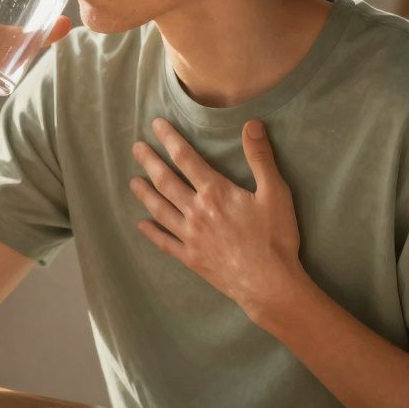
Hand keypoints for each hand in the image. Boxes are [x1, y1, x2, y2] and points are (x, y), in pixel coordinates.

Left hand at [129, 118, 306, 325]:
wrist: (269, 284)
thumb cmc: (275, 238)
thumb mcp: (275, 193)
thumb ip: (260, 157)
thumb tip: (251, 124)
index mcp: (215, 192)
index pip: (186, 158)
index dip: (170, 140)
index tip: (156, 126)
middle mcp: (196, 211)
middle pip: (166, 181)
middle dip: (150, 162)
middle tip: (136, 148)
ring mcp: (190, 236)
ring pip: (160, 209)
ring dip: (145, 194)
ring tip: (133, 182)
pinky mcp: (191, 258)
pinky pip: (165, 242)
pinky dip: (151, 232)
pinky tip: (141, 225)